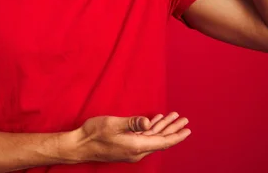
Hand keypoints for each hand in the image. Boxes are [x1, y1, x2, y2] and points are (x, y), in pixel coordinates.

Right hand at [72, 112, 190, 162]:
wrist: (79, 146)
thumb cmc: (93, 134)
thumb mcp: (113, 124)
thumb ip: (132, 123)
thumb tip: (149, 122)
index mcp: (136, 146)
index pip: (162, 142)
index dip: (176, 135)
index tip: (188, 129)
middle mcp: (136, 151)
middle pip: (160, 140)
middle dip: (173, 129)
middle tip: (184, 120)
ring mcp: (131, 150)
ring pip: (152, 138)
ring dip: (163, 128)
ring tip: (173, 118)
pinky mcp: (126, 147)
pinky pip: (144, 138)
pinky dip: (151, 130)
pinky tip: (154, 122)